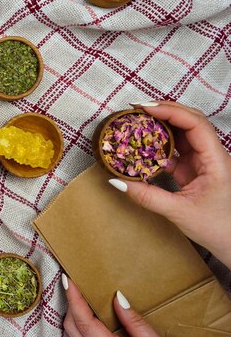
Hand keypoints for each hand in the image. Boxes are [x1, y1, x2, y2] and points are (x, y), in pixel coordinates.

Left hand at [62, 275, 161, 336]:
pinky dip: (79, 326)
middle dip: (71, 303)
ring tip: (81, 297)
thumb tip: (118, 297)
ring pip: (72, 334)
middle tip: (75, 284)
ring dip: (74, 314)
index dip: (74, 299)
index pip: (84, 321)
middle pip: (71, 326)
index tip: (69, 280)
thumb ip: (135, 323)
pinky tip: (90, 316)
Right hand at [109, 101, 230, 268]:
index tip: (144, 108)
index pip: (194, 123)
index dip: (170, 111)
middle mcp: (212, 155)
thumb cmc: (218, 228)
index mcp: (216, 160)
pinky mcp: (196, 171)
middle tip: (137, 109)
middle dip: (164, 111)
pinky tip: (144, 146)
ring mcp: (204, 162)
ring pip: (183, 134)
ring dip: (161, 126)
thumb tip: (116, 182)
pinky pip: (177, 151)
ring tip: (138, 122)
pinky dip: (160, 145)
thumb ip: (147, 196)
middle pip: (189, 121)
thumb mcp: (179, 212)